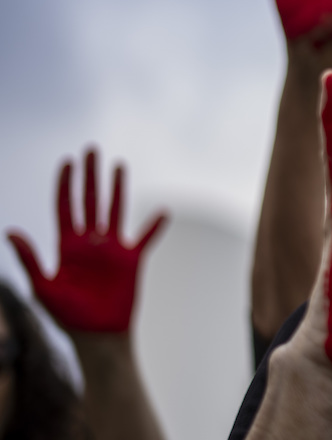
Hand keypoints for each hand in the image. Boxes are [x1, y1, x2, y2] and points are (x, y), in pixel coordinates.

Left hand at [7, 149, 165, 332]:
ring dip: (117, 188)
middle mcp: (89, 242)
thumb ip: (29, 259)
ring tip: (118, 165)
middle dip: (89, 175)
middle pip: (89, 200)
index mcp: (66, 246)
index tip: (67, 162)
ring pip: (115, 210)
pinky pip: (145, 237)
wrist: (96, 336)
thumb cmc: (67, 316)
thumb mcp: (43, 287)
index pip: (65, 207)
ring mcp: (112, 249)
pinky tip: (163, 211)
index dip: (65, 184)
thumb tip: (10, 232)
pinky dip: (154, 225)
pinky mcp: (132, 260)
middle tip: (90, 150)